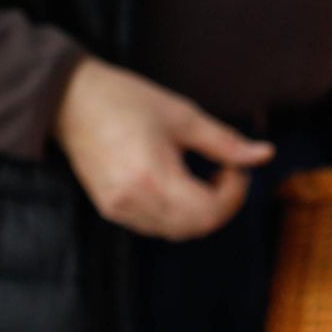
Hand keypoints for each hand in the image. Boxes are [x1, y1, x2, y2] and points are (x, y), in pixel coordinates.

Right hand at [54, 58, 272, 240]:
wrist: (67, 100)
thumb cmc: (125, 100)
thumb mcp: (183, 116)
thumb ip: (226, 142)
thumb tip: (265, 155)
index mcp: (153, 178)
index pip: (211, 212)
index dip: (235, 194)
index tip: (236, 167)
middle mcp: (134, 201)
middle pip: (197, 227)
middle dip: (223, 204)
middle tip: (226, 173)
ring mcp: (119, 209)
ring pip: (177, 232)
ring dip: (202, 212)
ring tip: (203, 177)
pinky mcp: (110, 209)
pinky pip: (155, 227)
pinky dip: (178, 214)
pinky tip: (179, 186)